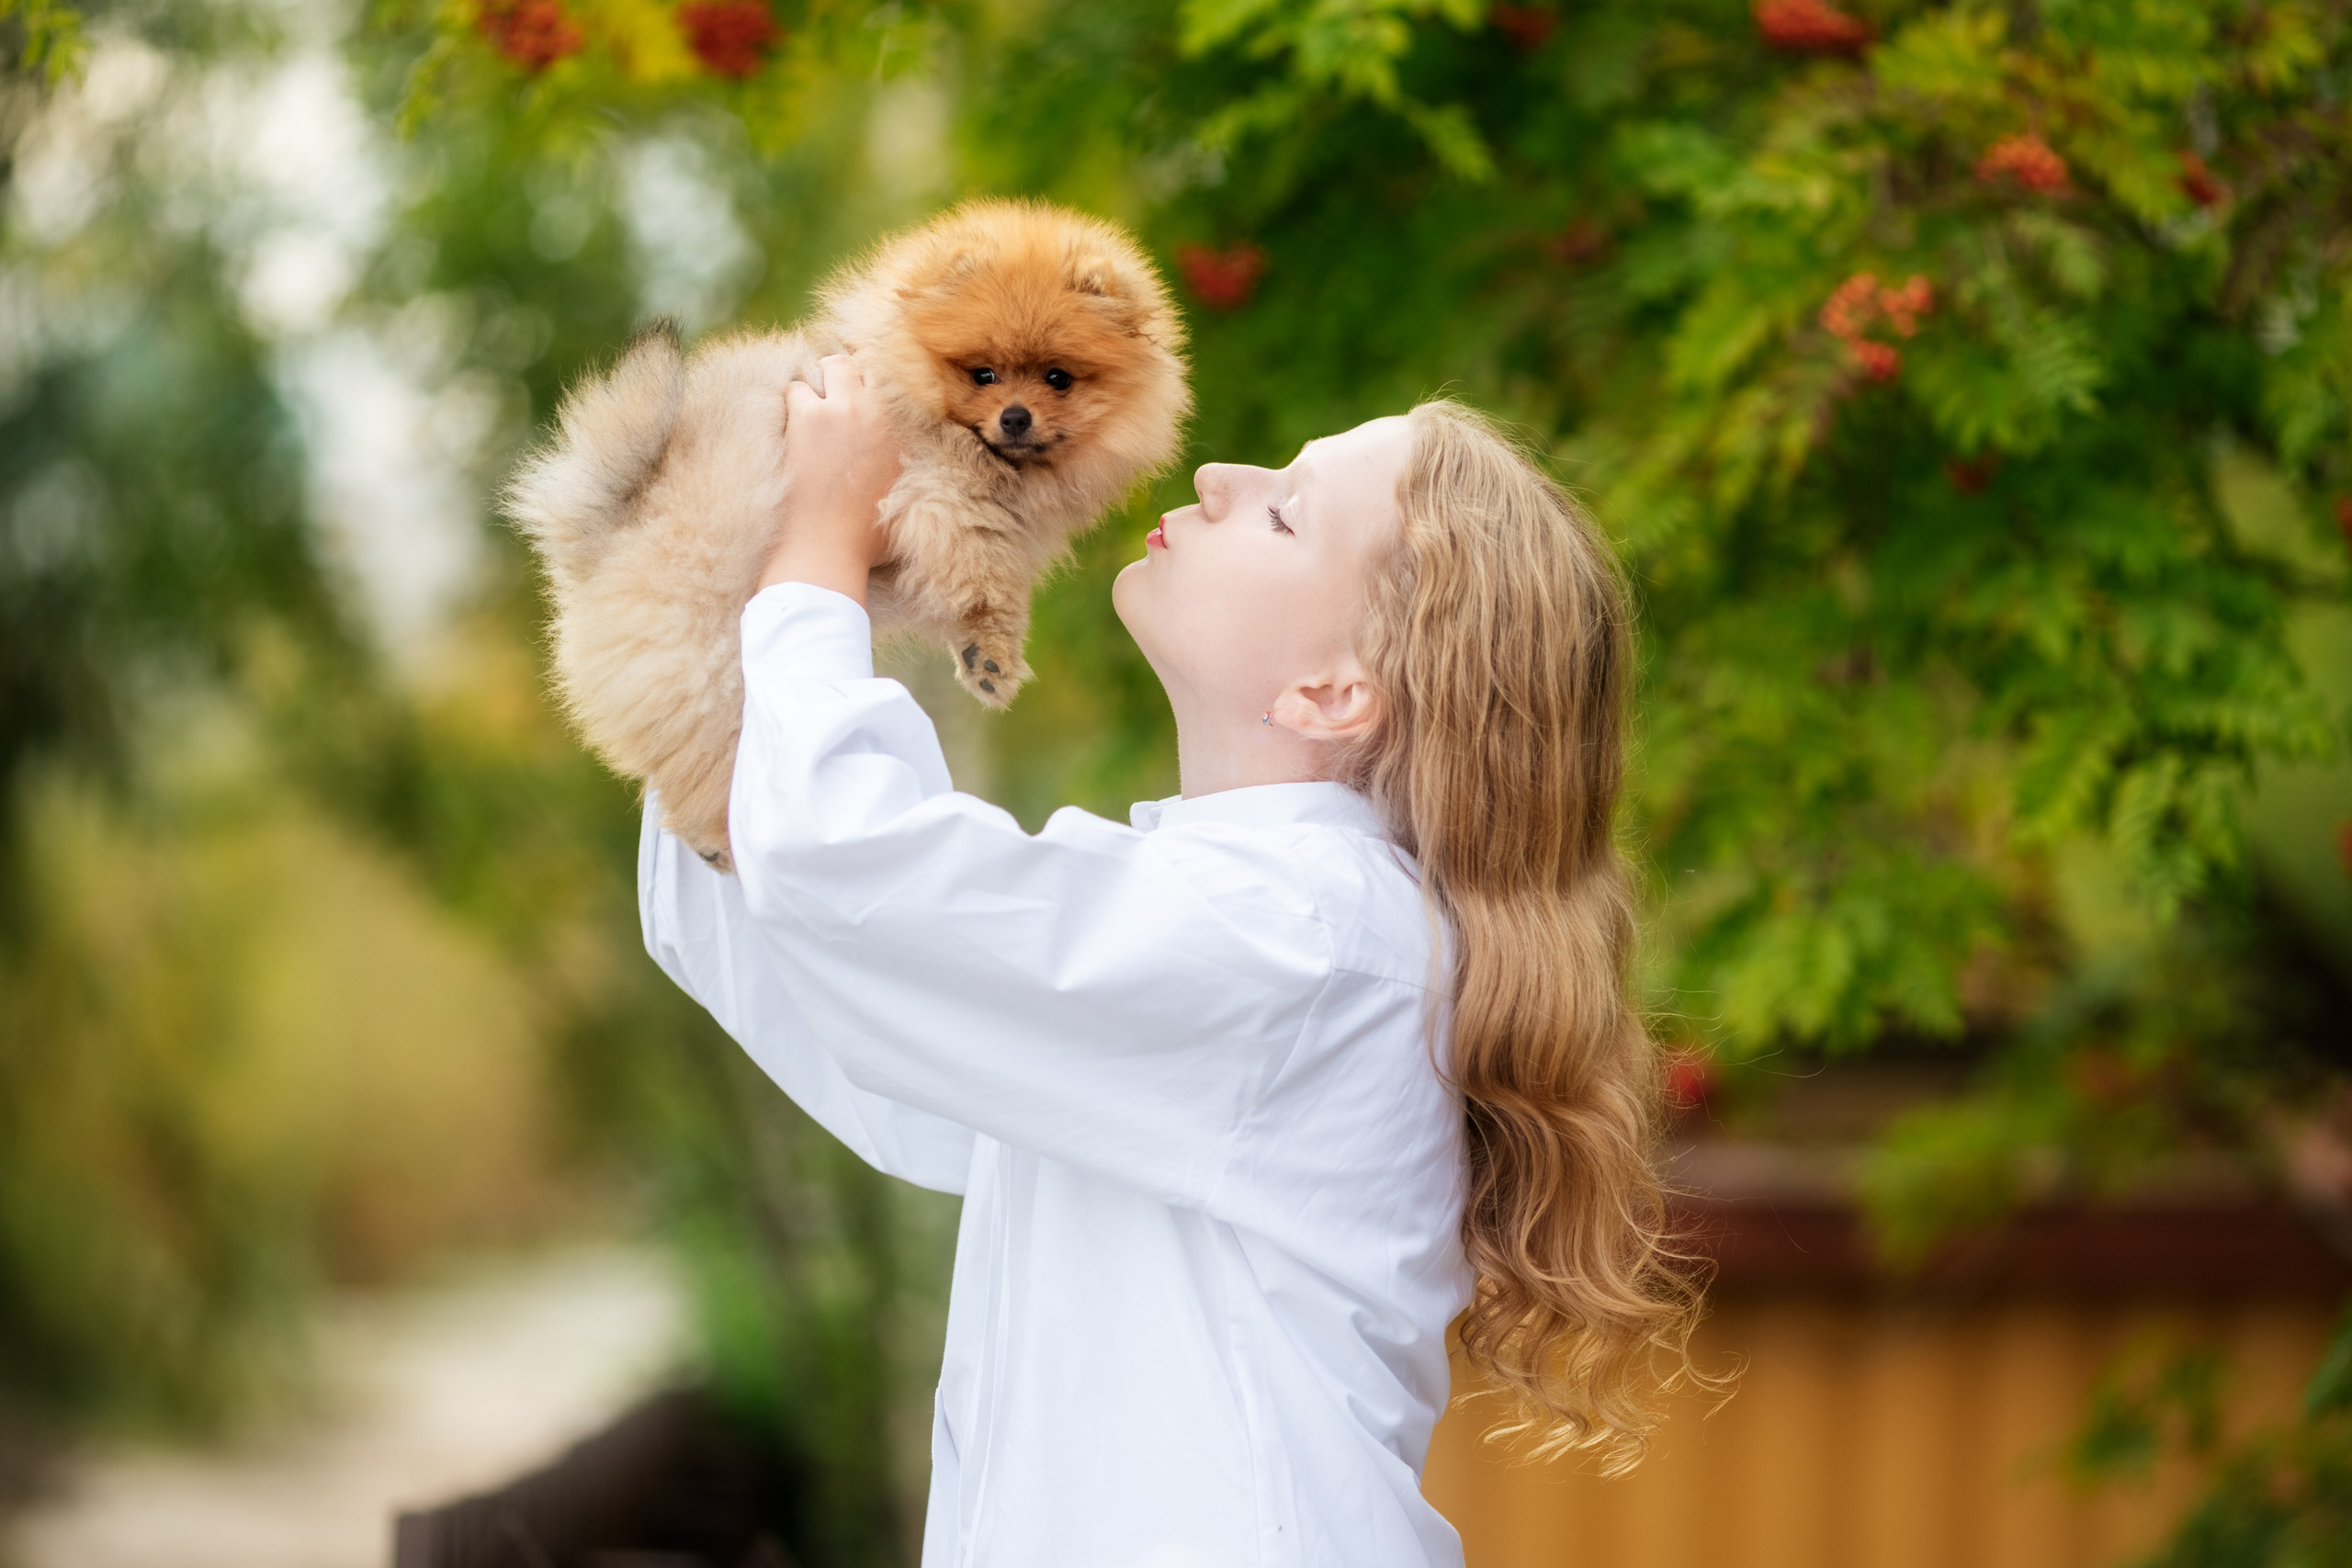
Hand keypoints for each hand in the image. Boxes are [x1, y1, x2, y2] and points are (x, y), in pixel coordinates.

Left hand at [757, 354, 901, 603]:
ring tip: (812, 412)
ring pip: (828, 366)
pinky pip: (795, 388)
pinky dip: (793, 401)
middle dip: (847, 376)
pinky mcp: (805, 417)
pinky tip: (792, 424)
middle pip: (862, 364)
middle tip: (835, 398)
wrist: (825, 548)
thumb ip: (907, 462)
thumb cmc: (865, 536)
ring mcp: (841, 410)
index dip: (875, 382)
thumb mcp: (904, 496)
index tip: (864, 393)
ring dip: (819, 386)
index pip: (895, 378)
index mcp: (905, 430)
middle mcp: (878, 411)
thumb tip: (905, 449)